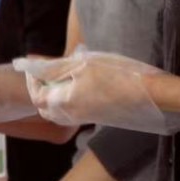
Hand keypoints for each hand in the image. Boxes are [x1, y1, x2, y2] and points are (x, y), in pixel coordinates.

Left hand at [17, 50, 179, 133]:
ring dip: (53, 92)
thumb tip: (31, 64)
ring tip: (63, 73)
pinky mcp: (92, 117)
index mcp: (63, 102)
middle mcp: (69, 115)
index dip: (33, 78)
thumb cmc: (116, 75)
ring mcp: (81, 118)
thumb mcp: (83, 65)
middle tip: (48, 67)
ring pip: (56, 109)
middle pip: (43, 104)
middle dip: (41, 86)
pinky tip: (78, 82)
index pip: (36, 94)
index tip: (37, 62)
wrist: (148, 94)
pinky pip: (69, 111)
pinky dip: (65, 98)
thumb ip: (54, 66)